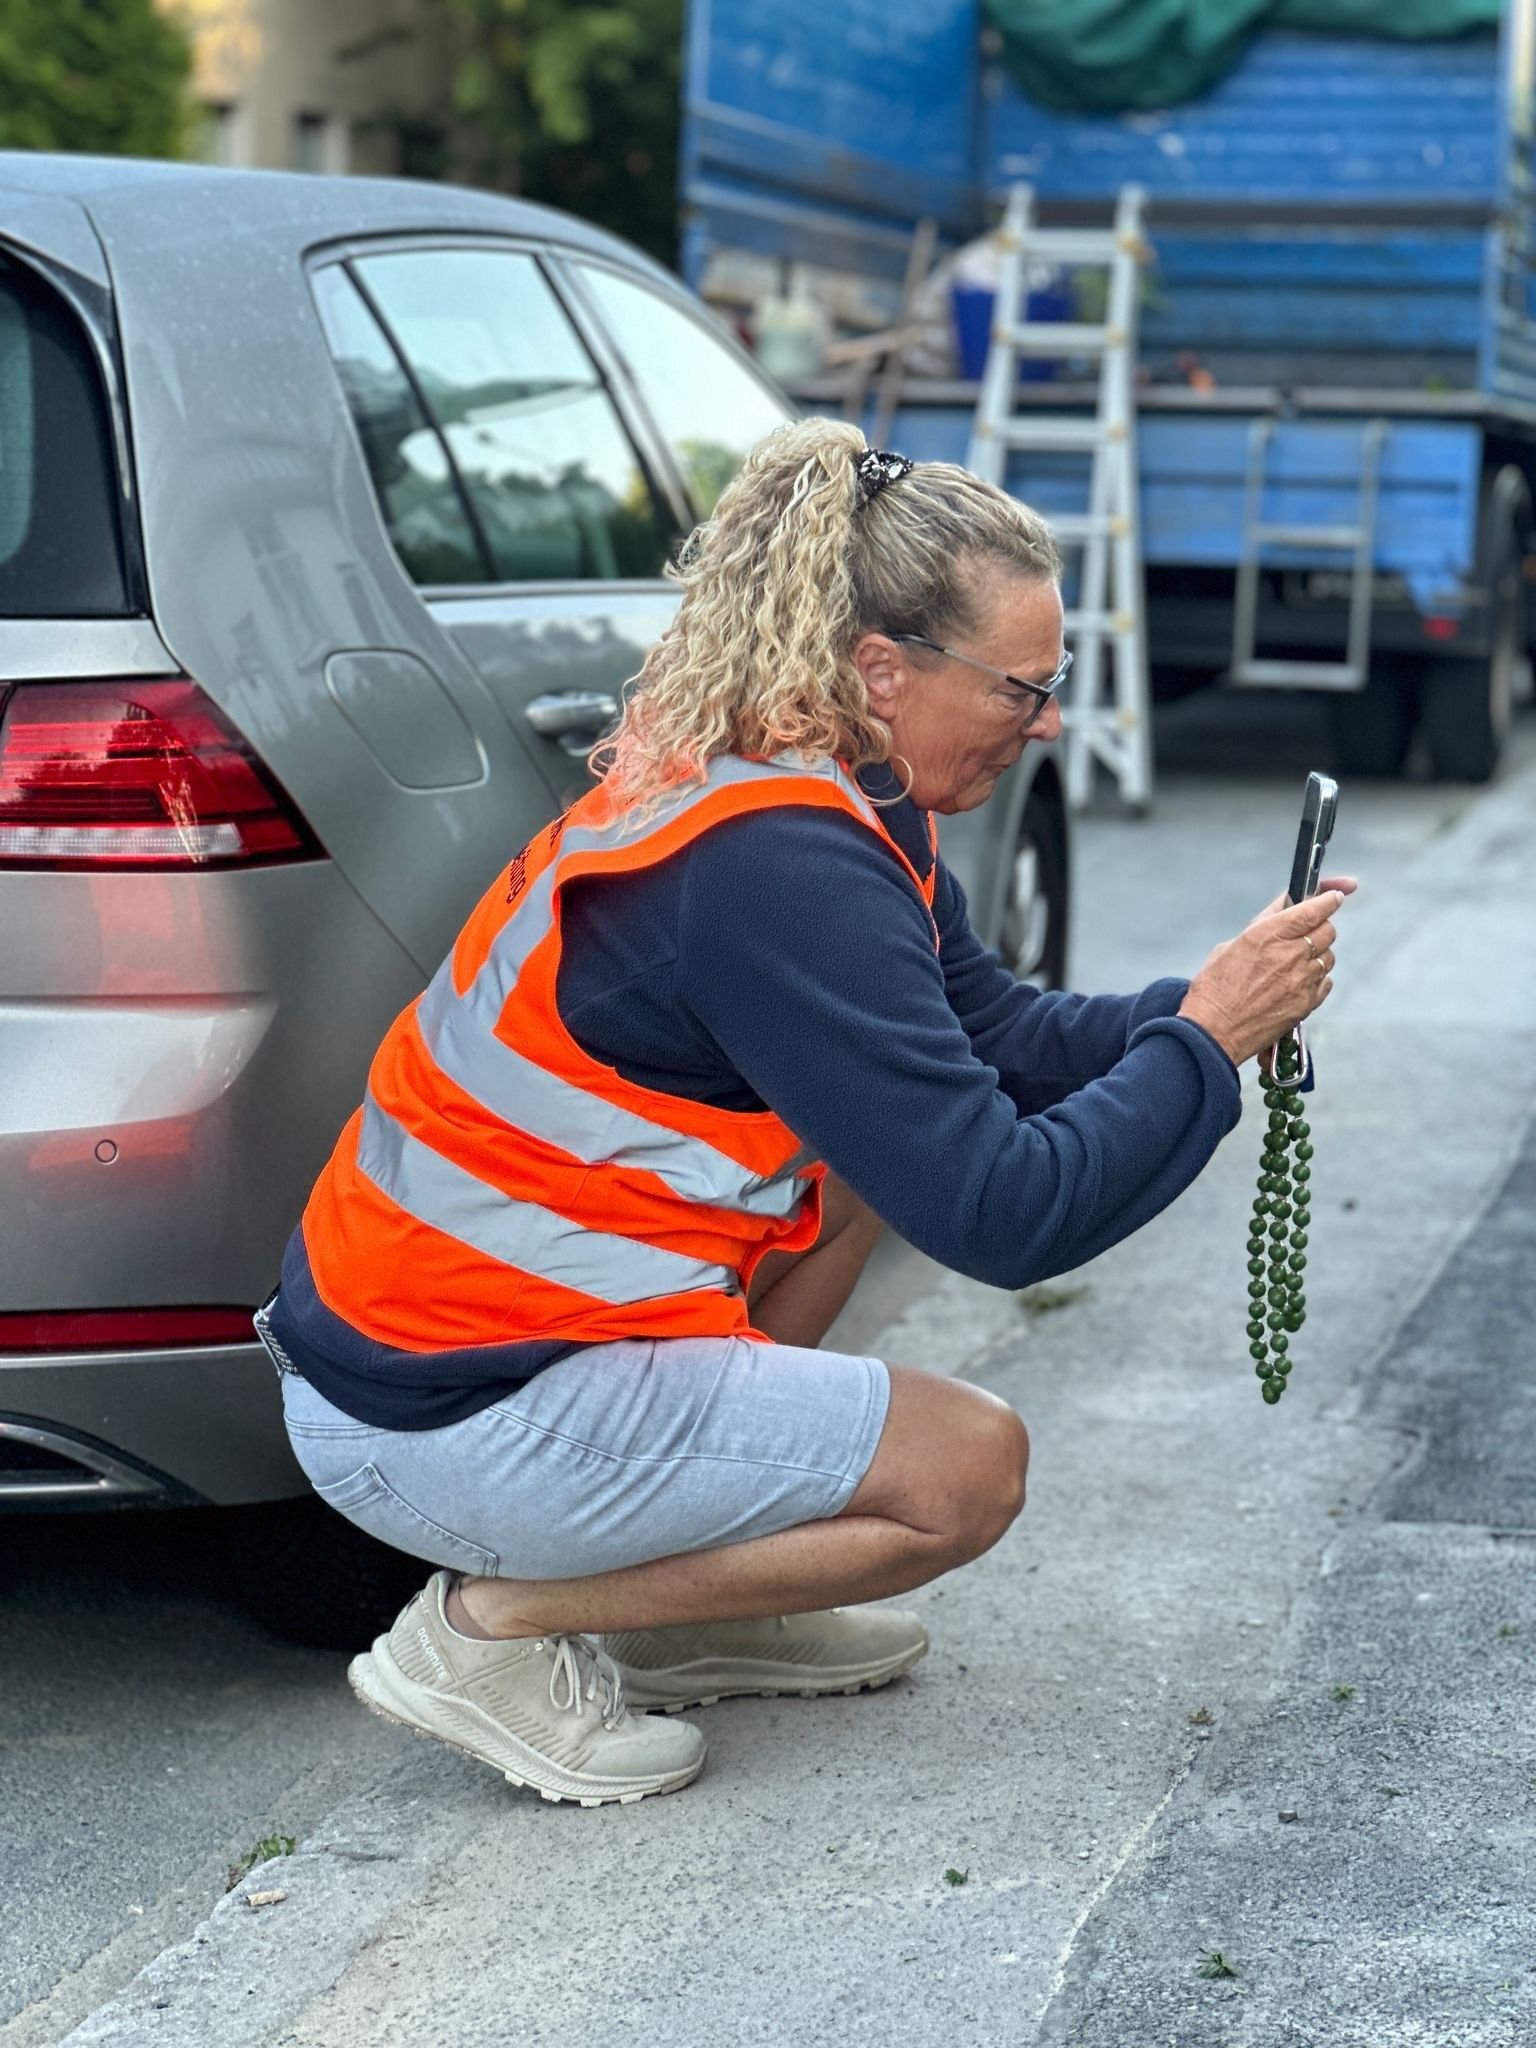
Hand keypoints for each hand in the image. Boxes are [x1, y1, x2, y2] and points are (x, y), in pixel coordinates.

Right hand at [1180, 876, 1356, 1067]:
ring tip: (1297, 962)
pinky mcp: (1307, 1004)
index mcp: (1267, 934)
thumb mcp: (1229, 946)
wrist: (1212, 1033)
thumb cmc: (1213, 989)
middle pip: (1327, 931)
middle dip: (1321, 927)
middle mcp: (1290, 954)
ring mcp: (1302, 981)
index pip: (1313, 909)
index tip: (1335, 896)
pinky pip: (1326, 982)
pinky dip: (1318, 978)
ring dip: (1318, 954)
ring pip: (1329, 957)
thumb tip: (1284, 907)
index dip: (1328, 900)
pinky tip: (1299, 982)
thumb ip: (1262, 926)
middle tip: (1309, 931)